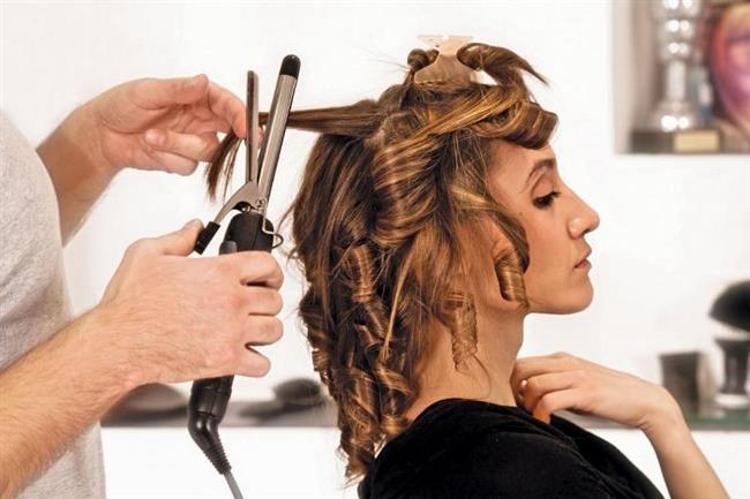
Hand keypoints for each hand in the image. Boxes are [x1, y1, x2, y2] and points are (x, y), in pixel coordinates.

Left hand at [84, 74, 246, 174]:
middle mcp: (199, 119)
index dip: (241, 114)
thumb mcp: (147, 91)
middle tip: (229, 136)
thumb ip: (178, 89)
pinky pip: (188, 166)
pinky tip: (150, 147)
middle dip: (233, 136)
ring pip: (208, 152)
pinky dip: (169, 158)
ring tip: (151, 137)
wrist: (101, 135)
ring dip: (179, 146)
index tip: (244, 126)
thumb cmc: (120, 106)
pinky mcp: (182, 160)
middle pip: (230, 130)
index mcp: (196, 97)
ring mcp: (192, 141)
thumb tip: (202, 82)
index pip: (227, 104)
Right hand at [95, 220, 283, 387]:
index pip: (267, 265)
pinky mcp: (226, 360)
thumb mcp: (147, 254)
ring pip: (274, 330)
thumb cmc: (129, 305)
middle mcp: (231, 301)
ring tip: (252, 330)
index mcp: (219, 272)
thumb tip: (194, 228)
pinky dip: (257, 362)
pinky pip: (262, 364)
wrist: (117, 344)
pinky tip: (245, 356)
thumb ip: (178, 238)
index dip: (270, 271)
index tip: (268, 278)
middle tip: (255, 307)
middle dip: (266, 303)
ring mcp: (231, 331)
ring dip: (265, 330)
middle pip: (274, 299)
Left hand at [510, 352, 682, 431]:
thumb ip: (554, 384)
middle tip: (518, 410)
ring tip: (534, 418)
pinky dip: (540, 414)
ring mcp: (576, 375)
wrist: (646, 401)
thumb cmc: (608, 398)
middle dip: (511, 391)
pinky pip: (549, 400)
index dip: (510, 382)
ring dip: (526, 405)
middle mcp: (566, 362)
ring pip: (532, 384)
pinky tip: (545, 424)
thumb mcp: (576, 385)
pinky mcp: (586, 392)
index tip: (515, 402)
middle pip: (520, 368)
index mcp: (561, 358)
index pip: (521, 362)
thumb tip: (523, 397)